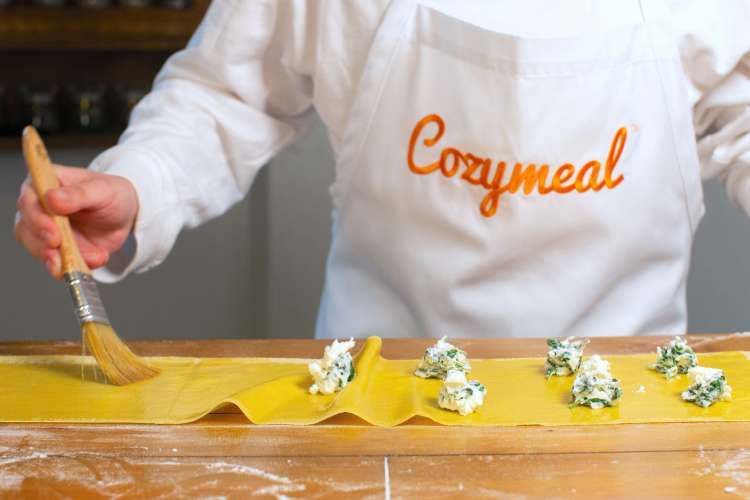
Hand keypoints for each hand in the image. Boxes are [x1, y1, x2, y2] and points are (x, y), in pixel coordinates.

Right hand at [14, 165, 138, 278]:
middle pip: (26, 227)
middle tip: (61, 249)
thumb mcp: (102, 190)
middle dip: (42, 243)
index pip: (29, 199)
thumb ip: (78, 194)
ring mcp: (43, 230)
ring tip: (83, 260)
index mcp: (44, 183)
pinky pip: (55, 263)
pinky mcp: (54, 249)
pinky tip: (91, 262)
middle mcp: (38, 206)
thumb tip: (51, 199)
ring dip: (57, 259)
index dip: (36, 217)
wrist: (125, 215)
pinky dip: (71, 266)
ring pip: (36, 248)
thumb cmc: (111, 194)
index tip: (53, 232)